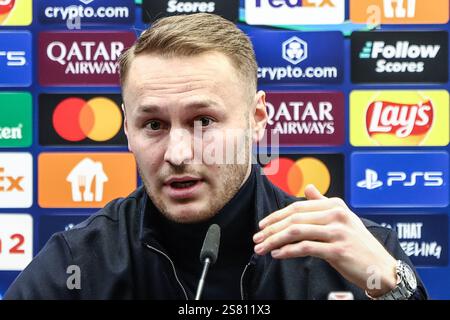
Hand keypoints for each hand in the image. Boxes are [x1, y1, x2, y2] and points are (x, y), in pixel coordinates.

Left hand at [253, 184, 397, 296]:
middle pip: (294, 219)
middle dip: (271, 229)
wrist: (381, 268)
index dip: (276, 216)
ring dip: (274, 241)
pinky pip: (305, 248)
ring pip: (296, 232)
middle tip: (257, 239)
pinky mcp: (337, 250)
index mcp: (335, 205)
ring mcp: (337, 232)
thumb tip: (308, 187)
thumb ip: (324, 203)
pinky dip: (287, 251)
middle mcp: (336, 215)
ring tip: (261, 248)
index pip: (297, 207)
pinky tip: (277, 254)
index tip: (262, 225)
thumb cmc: (359, 244)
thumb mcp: (344, 219)